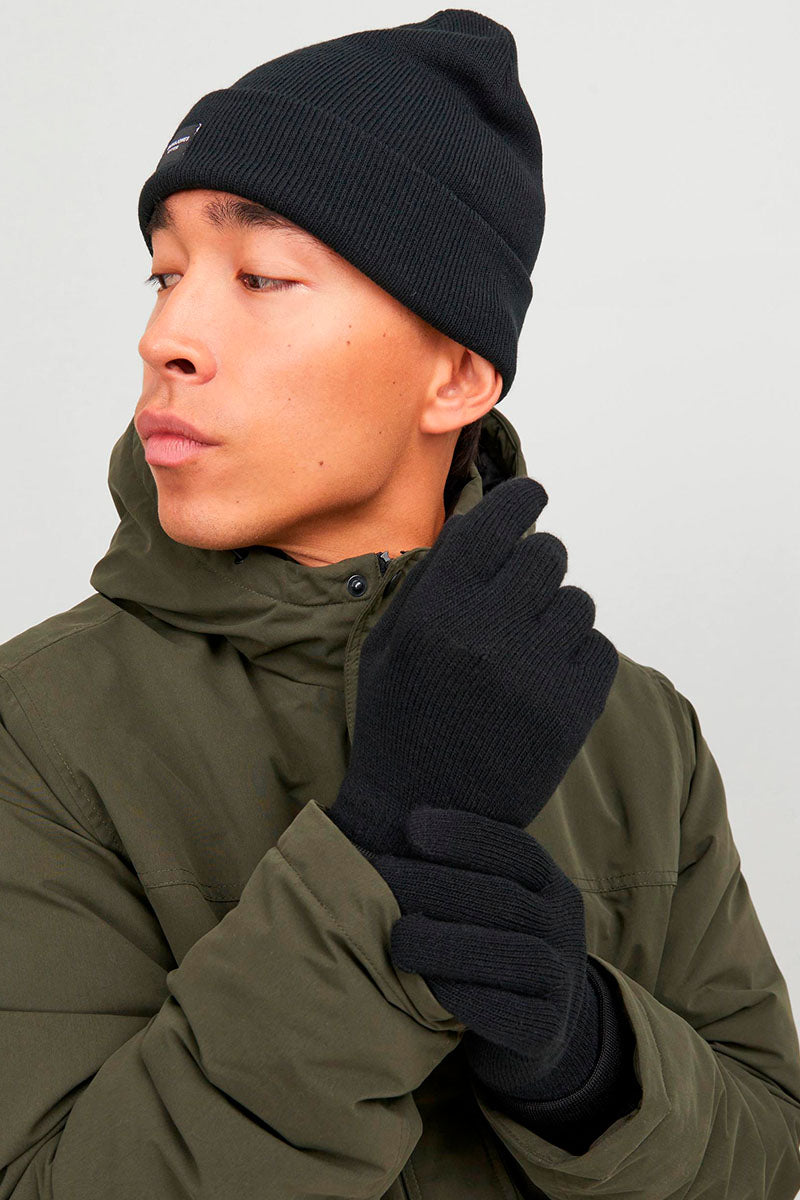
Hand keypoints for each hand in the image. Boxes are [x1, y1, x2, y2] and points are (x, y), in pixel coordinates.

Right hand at [326, 476, 618, 857]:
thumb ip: (430, 579)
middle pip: (547, 553)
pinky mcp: (573, 708)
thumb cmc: (398, 720)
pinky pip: (598, 647)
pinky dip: (577, 655)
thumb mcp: (388, 644)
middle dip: (535, 565)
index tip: (532, 497)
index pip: (499, 520)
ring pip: (578, 601)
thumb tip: (478, 523)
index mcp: (437, 609)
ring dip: (556, 614)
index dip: (523, 499)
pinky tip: (546, 679)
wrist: (424, 815)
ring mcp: (536, 671)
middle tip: (518, 595)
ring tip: (526, 650)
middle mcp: (488, 631)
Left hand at [367, 805, 603, 1097]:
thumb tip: (368, 837)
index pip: (518, 849)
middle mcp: (564, 926)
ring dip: (450, 944)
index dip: (468, 834)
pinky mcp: (549, 1031)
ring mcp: (563, 980)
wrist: (529, 1032)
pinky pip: (514, 1014)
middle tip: (380, 881)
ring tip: (399, 940)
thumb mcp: (486, 906)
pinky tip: (429, 988)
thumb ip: (453, 874)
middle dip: (437, 886)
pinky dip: (469, 998)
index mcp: (550, 884)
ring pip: (516, 955)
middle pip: (506, 899)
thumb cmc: (485, 948)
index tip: (413, 825)